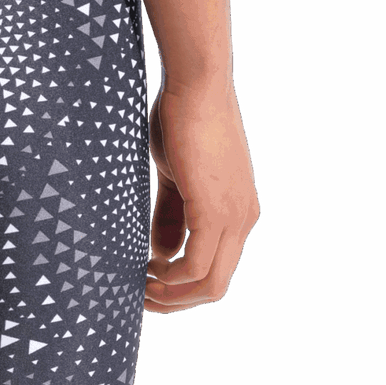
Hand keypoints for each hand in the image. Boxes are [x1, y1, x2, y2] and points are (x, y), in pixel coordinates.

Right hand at [143, 75, 258, 311]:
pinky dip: (170, 276)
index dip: (183, 284)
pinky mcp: (214, 209)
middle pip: (216, 284)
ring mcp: (234, 216)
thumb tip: (162, 253)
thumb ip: (172, 213)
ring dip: (172, 293)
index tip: (150, 282)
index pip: (217, 266)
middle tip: (143, 298)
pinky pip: (195, 263)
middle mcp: (244, 218)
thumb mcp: (177, 176)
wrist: (196, 85)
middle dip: (178, 299)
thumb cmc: (182, 119)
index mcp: (239, 210)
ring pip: (209, 282)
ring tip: (140, 290)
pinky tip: (147, 270)